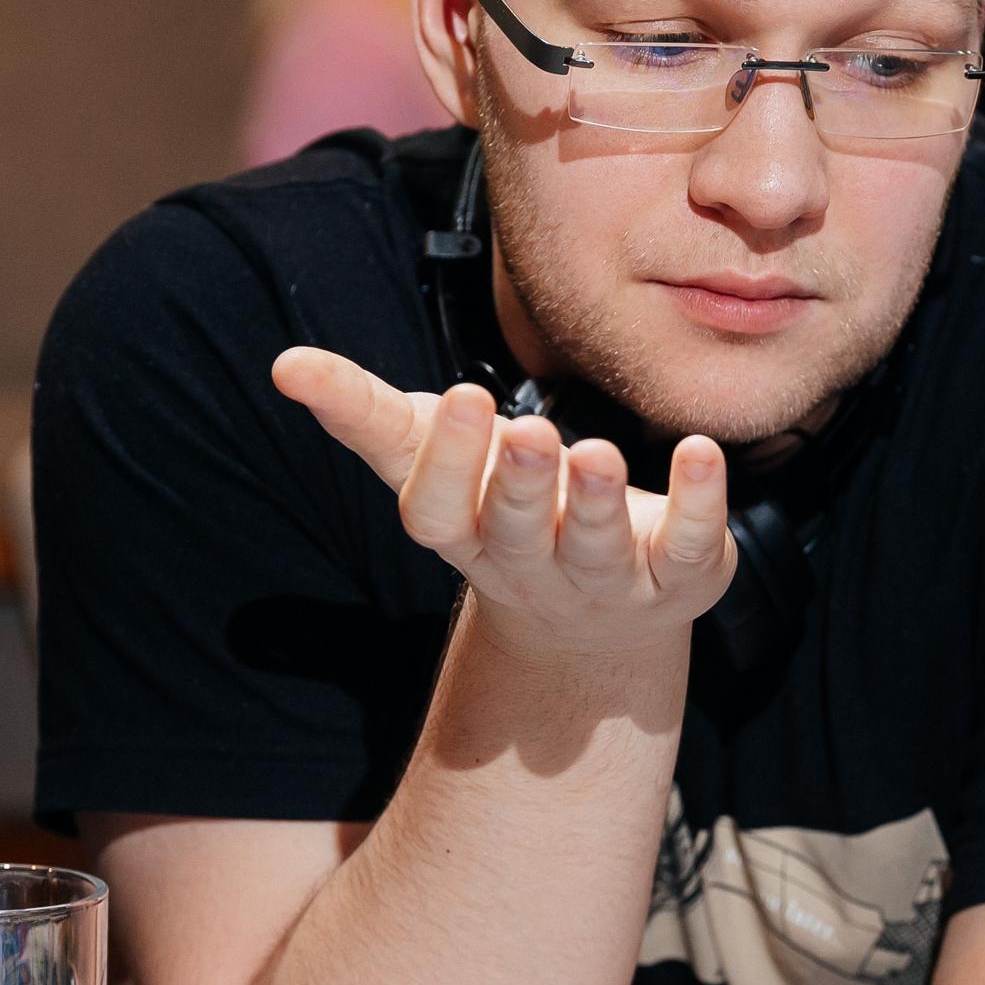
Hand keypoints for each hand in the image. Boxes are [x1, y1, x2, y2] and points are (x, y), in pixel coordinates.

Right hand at [272, 348, 734, 659]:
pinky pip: (693, 544)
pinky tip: (700, 451)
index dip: (448, 464)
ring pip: (596, 547)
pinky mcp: (681, 573)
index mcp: (465, 535)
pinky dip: (700, 502)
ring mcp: (607, 578)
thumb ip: (363, 413)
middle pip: (516, 532)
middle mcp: (531, 564)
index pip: (438, 513)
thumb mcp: (431, 460)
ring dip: (594, 500)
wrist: (595, 619)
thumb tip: (284, 365)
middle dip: (519, 484)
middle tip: (526, 429)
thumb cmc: (498, 508)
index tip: (464, 400)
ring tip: (595, 451)